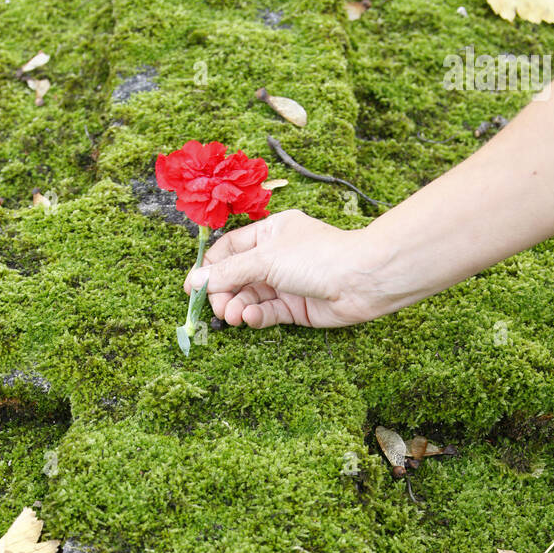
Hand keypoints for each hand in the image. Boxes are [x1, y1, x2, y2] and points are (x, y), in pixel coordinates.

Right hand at [183, 209, 390, 328]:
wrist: (361, 280)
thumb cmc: (317, 257)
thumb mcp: (265, 259)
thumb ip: (228, 272)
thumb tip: (195, 281)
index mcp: (269, 233)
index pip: (229, 250)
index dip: (210, 268)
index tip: (193, 288)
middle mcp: (276, 256)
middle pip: (236, 276)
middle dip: (223, 293)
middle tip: (217, 308)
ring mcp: (286, 283)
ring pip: (250, 297)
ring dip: (238, 307)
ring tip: (234, 316)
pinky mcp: (296, 307)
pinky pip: (268, 312)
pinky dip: (257, 317)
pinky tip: (252, 319)